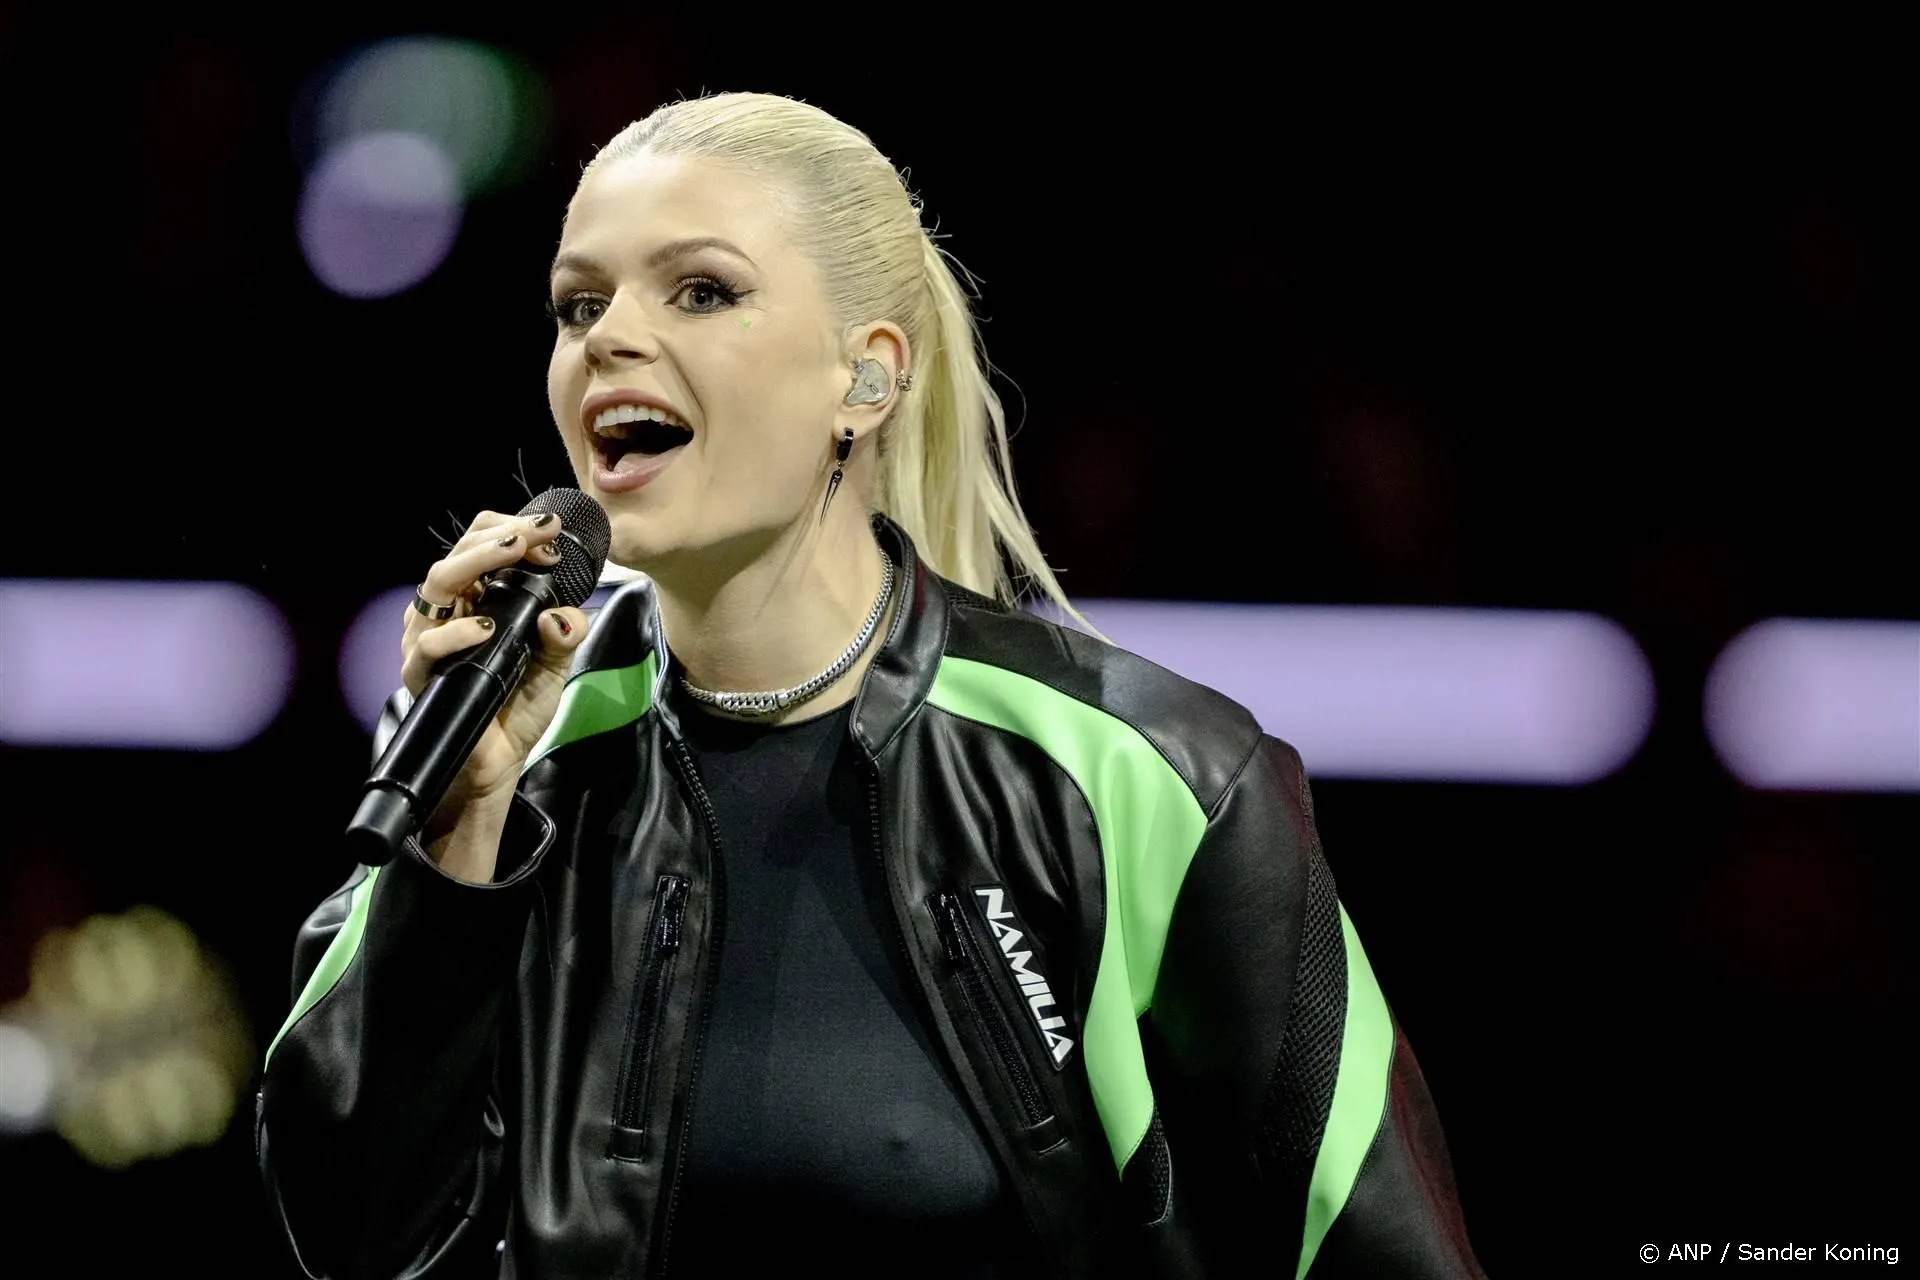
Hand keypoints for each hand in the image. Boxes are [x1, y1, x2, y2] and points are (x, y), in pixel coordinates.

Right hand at [400, 509, 589, 837]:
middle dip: (498, 536)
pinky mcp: (421, 674)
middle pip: (458, 555)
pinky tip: (486, 627)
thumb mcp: (556, 663)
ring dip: (475, 563)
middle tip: (536, 533)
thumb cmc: (519, 705)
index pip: (480, 546)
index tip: (551, 530)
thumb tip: (562, 615)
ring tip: (513, 553)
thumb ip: (566, 632)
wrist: (498, 761)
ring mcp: (429, 640)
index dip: (511, 531)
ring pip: (436, 585)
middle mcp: (448, 613)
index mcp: (477, 600)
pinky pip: (428, 645)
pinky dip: (457, 633)